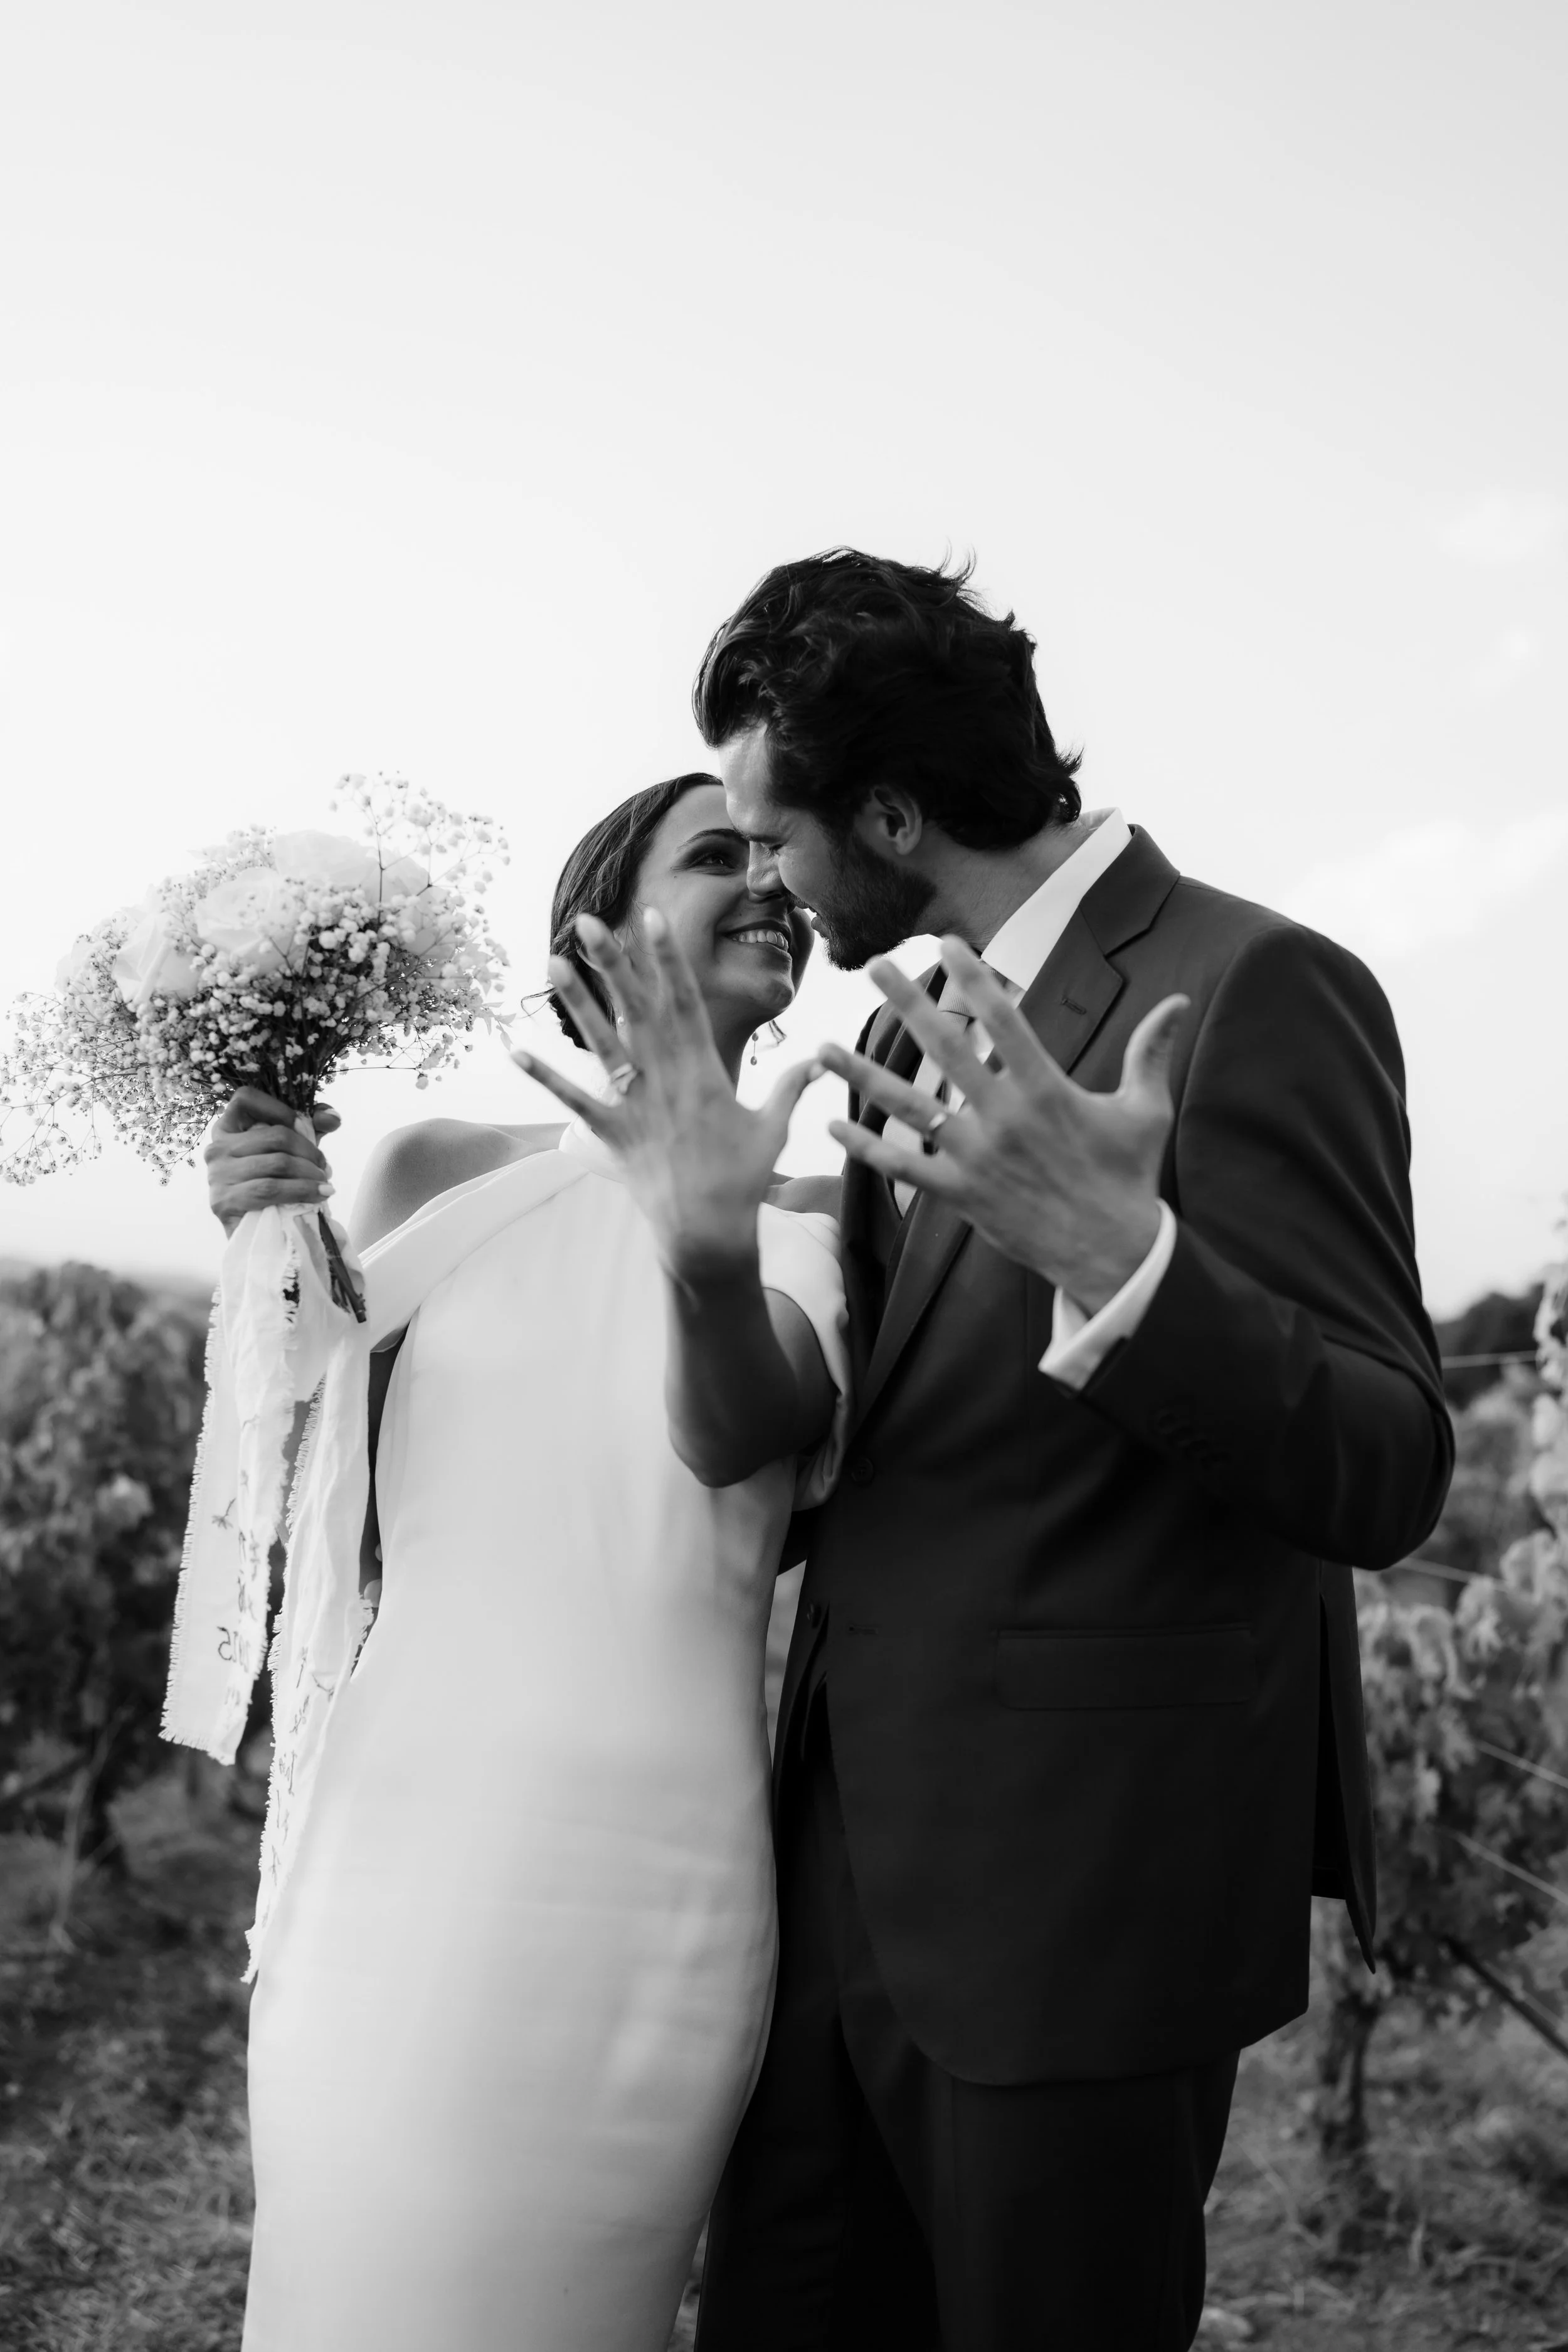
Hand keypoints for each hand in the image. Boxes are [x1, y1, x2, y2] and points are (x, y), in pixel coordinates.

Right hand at [204, 1089, 339, 1237]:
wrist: (259, 1233)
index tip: (304, 1126)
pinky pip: (270, 1189)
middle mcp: (216, 1148)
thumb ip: (310, 1128)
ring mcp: (216, 1175)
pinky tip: (318, 1195)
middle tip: (325, 1167)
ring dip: (310, 1174)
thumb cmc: (274, 1185)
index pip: (245, 1098)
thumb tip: (332, 1117)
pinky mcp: (223, 1202)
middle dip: (309, 1151)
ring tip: (324, 1183)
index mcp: (226, 1129)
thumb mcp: (291, 1151)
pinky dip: (302, 1191)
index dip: (279, 1107)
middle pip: (274, 1135)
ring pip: (277, 1163)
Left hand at [511, 911, 820, 1284]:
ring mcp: (634, 1104)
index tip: (653, 918)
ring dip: (577, 1001)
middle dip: (614, 963)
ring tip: (554, 962)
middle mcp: (664, 1079)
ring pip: (602, 1043)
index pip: (684, 1001)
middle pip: (637, 1009)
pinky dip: (545, 1076)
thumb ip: (791, 1087)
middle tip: (590, 922)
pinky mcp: (612, 1132)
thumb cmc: (744, 1180)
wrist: (708, 1233)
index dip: (667, 958)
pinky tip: (516, 1049)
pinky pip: (573, 1099)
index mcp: (703, 1071)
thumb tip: (821, 1059)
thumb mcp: (774, 1128)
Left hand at [819, 938, 1186, 1314]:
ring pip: (909, 1107)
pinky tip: (832, 1128)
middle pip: (945, 1049)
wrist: (1113, 1253)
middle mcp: (1005, 1118)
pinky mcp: (961, 1194)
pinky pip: (904, 1168)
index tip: (947, 944)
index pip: (1003, 1019)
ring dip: (863, 1075)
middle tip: (875, 964)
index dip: (974, 979)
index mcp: (1047, 1090)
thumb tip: (1180, 1000)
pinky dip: (866, 1149)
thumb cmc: (1129, 1179)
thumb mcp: (1146, 1111)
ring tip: (822, 1048)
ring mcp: (978, 1157)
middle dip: (907, 1002)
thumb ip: (1151, 1052)